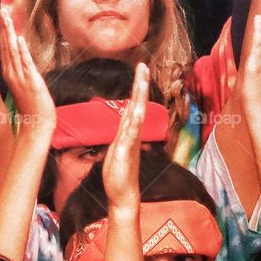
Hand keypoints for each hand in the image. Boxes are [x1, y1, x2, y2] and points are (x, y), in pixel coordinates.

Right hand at [0, 9, 54, 136]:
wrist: (37, 125)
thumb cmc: (31, 108)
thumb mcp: (24, 88)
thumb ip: (21, 74)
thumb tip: (21, 64)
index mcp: (9, 75)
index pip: (4, 50)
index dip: (3, 34)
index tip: (1, 19)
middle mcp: (12, 75)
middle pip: (6, 47)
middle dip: (4, 28)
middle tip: (1, 11)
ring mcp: (21, 78)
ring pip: (13, 52)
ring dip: (10, 34)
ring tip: (7, 18)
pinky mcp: (32, 82)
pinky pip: (26, 64)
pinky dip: (22, 51)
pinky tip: (19, 39)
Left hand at [102, 63, 147, 209]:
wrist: (123, 194)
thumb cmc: (119, 173)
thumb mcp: (117, 149)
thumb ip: (122, 135)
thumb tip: (123, 123)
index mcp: (128, 132)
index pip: (133, 105)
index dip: (137, 88)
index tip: (140, 70)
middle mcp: (132, 134)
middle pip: (138, 105)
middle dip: (140, 85)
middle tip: (143, 66)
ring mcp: (130, 142)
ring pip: (137, 115)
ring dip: (139, 97)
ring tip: (142, 80)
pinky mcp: (126, 152)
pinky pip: (131, 134)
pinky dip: (134, 121)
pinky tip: (136, 110)